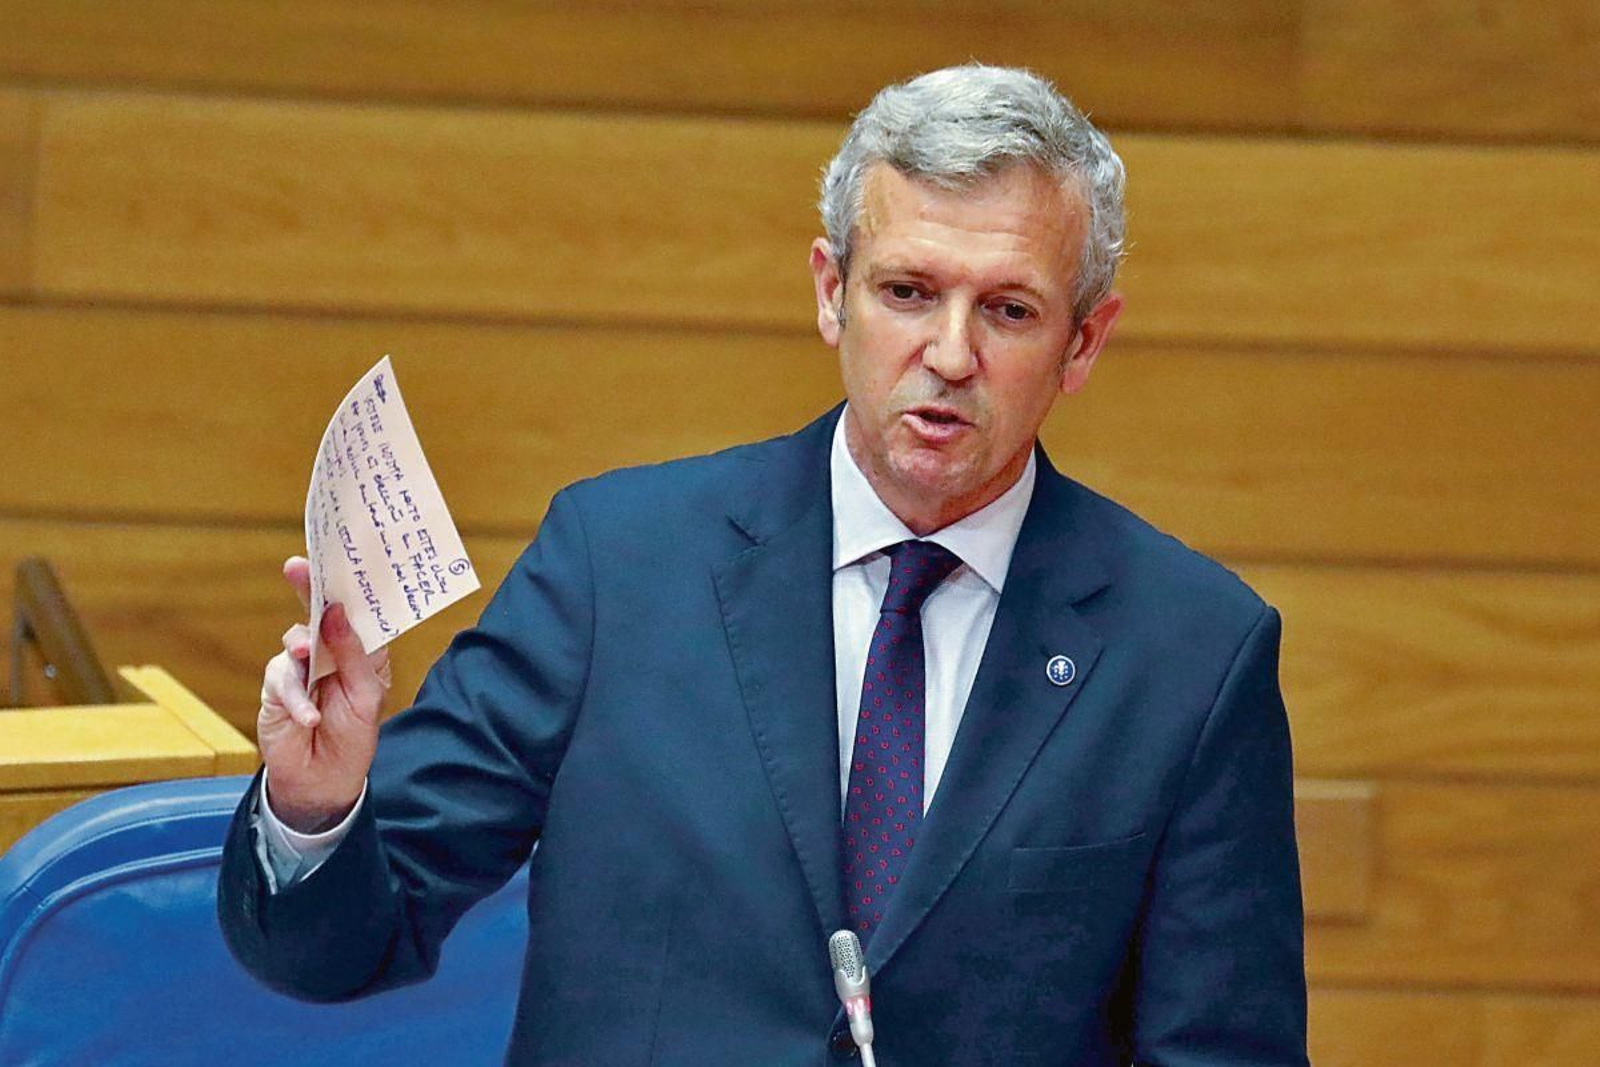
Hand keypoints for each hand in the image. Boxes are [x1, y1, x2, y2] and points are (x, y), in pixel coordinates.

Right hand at [257, 556, 390, 832]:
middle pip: (319, 613)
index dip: (351, 587)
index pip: (356, 612)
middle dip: (309, 588)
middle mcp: (330, 652)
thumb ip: (353, 654)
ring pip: (296, 640)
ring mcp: (302, 666)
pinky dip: (295, 697)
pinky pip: (281, 677)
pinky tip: (307, 716)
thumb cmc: (353, 736)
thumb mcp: (366, 696)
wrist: (323, 780)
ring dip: (303, 649)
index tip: (346, 558)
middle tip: (298, 567)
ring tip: (308, 657)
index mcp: (360, 650)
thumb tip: (334, 612)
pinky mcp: (277, 685)